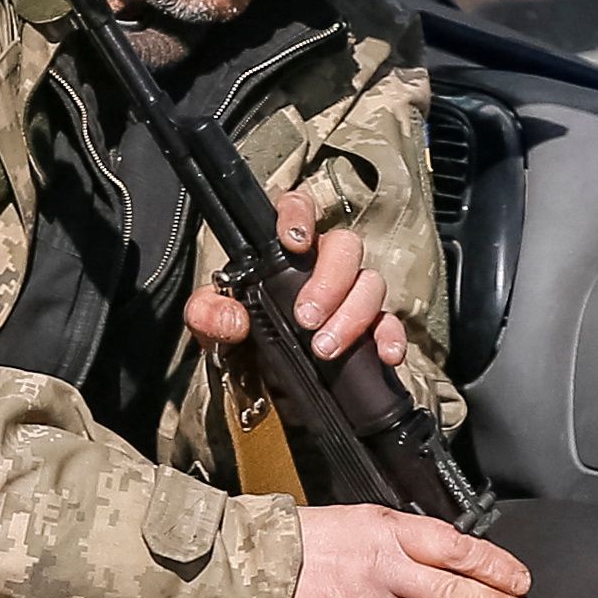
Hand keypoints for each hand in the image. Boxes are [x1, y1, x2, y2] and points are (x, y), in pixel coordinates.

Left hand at [185, 187, 409, 373]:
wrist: (255, 387)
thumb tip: (232, 319)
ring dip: (353, 314)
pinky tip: (384, 353)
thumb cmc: (236, 342)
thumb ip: (208, 314)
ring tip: (325, 348)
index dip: (300, 216)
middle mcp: (322, 267)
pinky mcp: (368, 329)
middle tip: (306, 319)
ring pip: (370, 283)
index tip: (294, 241)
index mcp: (284, 254)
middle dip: (328, 283)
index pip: (298, 210)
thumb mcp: (209, 327)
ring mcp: (349, 296)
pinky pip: (389, 324)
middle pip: (345, 248)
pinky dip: (390, 337)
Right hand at [270, 502, 548, 597]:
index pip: (459, 551)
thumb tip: (455, 560)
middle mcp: (386, 572)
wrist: (248, 567)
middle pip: (457, 596)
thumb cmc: (305, 539)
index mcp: (390, 533)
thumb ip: (408, 539)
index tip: (523, 584)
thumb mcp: (363, 518)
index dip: (498, 569)